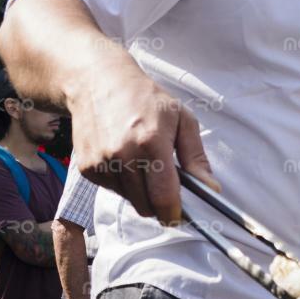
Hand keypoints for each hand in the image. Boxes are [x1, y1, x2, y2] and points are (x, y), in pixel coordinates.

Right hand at [70, 59, 219, 224]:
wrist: (98, 82)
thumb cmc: (146, 99)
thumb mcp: (182, 119)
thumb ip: (196, 157)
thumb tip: (211, 189)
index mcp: (151, 142)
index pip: (163, 196)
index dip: (174, 213)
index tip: (180, 216)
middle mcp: (123, 155)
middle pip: (146, 205)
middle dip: (159, 204)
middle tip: (165, 186)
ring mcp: (102, 163)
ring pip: (130, 200)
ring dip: (140, 192)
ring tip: (142, 162)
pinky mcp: (87, 168)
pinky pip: (112, 190)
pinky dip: (123, 182)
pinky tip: (124, 158)